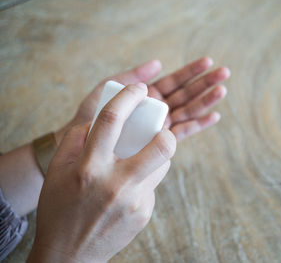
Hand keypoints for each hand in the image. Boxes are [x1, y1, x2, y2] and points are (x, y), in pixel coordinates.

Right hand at [28, 84, 175, 261]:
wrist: (69, 254)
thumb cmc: (61, 208)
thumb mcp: (59, 170)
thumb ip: (77, 139)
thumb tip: (100, 119)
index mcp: (89, 167)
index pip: (111, 120)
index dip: (128, 97)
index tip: (139, 88)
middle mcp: (116, 184)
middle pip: (160, 146)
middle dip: (168, 131)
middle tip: (163, 127)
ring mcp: (134, 202)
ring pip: (162, 166)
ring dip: (158, 155)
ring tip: (142, 157)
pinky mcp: (145, 214)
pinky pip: (152, 187)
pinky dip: (145, 181)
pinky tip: (128, 190)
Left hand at [56, 57, 229, 143]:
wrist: (77, 150)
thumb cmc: (88, 119)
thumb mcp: (106, 92)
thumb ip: (129, 78)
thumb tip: (158, 64)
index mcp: (146, 98)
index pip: (173, 82)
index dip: (191, 72)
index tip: (207, 62)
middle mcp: (155, 111)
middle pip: (185, 95)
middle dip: (204, 84)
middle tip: (225, 73)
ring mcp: (158, 128)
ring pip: (186, 112)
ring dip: (205, 102)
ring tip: (222, 90)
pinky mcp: (158, 145)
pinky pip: (181, 134)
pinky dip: (197, 125)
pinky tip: (213, 117)